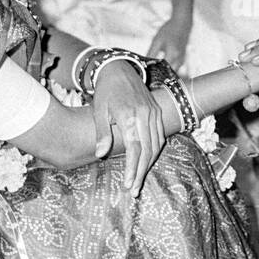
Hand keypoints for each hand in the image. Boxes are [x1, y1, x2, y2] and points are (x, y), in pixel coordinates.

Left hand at [91, 60, 165, 195]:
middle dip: (141, 172)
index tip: (127, 184)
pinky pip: (160, 136)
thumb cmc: (105, 92)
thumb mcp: (99, 111)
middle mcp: (145, 116)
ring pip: (157, 145)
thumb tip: (100, 154)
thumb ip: (102, 133)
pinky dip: (155, 151)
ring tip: (139, 180)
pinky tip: (147, 161)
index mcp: (129, 116)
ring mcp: (154, 113)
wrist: (119, 69)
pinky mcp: (157, 112)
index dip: (132, 169)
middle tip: (134, 189)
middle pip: (148, 151)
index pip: (134, 149)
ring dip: (149, 164)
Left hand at [146, 12, 191, 71]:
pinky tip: (162, 67)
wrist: (182, 23)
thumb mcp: (157, 41)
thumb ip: (151, 53)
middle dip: (160, 76)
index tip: (148, 76)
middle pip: (169, 75)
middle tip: (151, 76)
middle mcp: (179, 59)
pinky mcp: (182, 59)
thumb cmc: (169, 30)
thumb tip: (145, 63)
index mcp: (172, 55)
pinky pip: (176, 68)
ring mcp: (182, 60)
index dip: (155, 74)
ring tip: (156, 72)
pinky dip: (169, 69)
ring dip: (165, 73)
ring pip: (173, 72)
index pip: (162, 71)